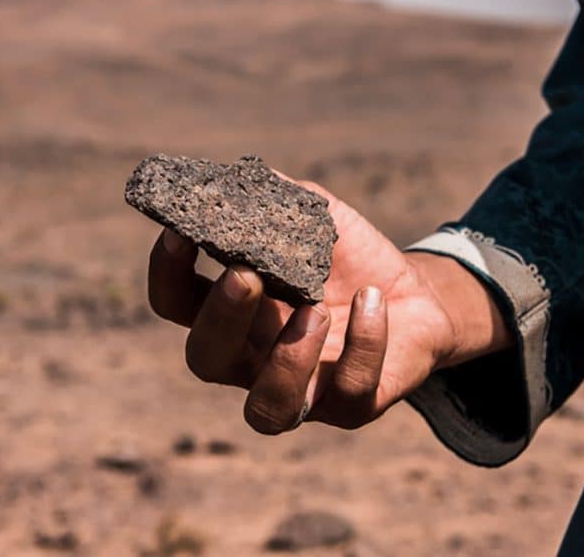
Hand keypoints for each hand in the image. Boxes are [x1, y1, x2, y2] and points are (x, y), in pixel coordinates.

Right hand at [147, 179, 508, 433]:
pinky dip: (364, 344)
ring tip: (316, 309)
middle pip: (206, 360)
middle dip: (220, 319)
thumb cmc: (349, 258)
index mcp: (234, 311)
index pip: (177, 303)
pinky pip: (350, 391)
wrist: (415, 294)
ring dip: (285, 360)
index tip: (180, 231)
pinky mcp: (353, 404)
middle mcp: (254, 358)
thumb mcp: (314, 218)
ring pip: (267, 410)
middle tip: (246, 276)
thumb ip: (275, 198)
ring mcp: (302, 389)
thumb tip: (236, 173)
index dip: (168, 272)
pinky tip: (372, 299)